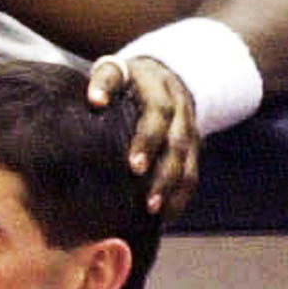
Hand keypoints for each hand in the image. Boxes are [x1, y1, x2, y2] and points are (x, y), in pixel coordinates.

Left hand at [83, 51, 198, 217]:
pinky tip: (165, 218)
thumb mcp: (117, 70)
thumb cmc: (129, 80)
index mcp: (161, 89)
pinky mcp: (193, 149)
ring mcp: (190, 131)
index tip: (134, 165)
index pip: (159, 113)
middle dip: (162, 171)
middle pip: (177, 143)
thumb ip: (105, 81)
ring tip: (153, 210)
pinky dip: (179, 198)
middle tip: (146, 199)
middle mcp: (181, 110)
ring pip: (188, 162)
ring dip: (172, 188)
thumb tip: (94, 100)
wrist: (164, 74)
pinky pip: (191, 176)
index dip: (149, 139)